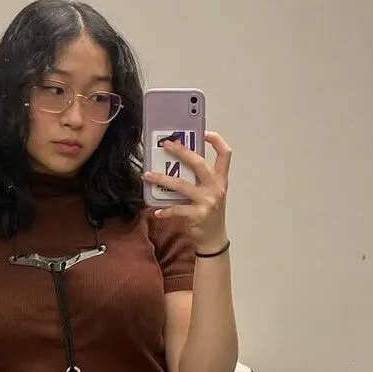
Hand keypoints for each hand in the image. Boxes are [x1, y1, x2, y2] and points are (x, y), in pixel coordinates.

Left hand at [143, 131, 231, 250]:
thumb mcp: (210, 193)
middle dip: (182, 152)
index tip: (203, 132)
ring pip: (181, 185)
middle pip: (199, 164)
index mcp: (221, 179)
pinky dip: (165, 210)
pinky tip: (156, 211)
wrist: (213, 239)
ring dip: (162, 179)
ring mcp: (208, 201)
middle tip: (166, 145)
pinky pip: (177, 208)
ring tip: (147, 175)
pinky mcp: (198, 214)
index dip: (216, 140)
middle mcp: (217, 187)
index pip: (225, 154)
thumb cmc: (209, 213)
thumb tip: (176, 163)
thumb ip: (199, 179)